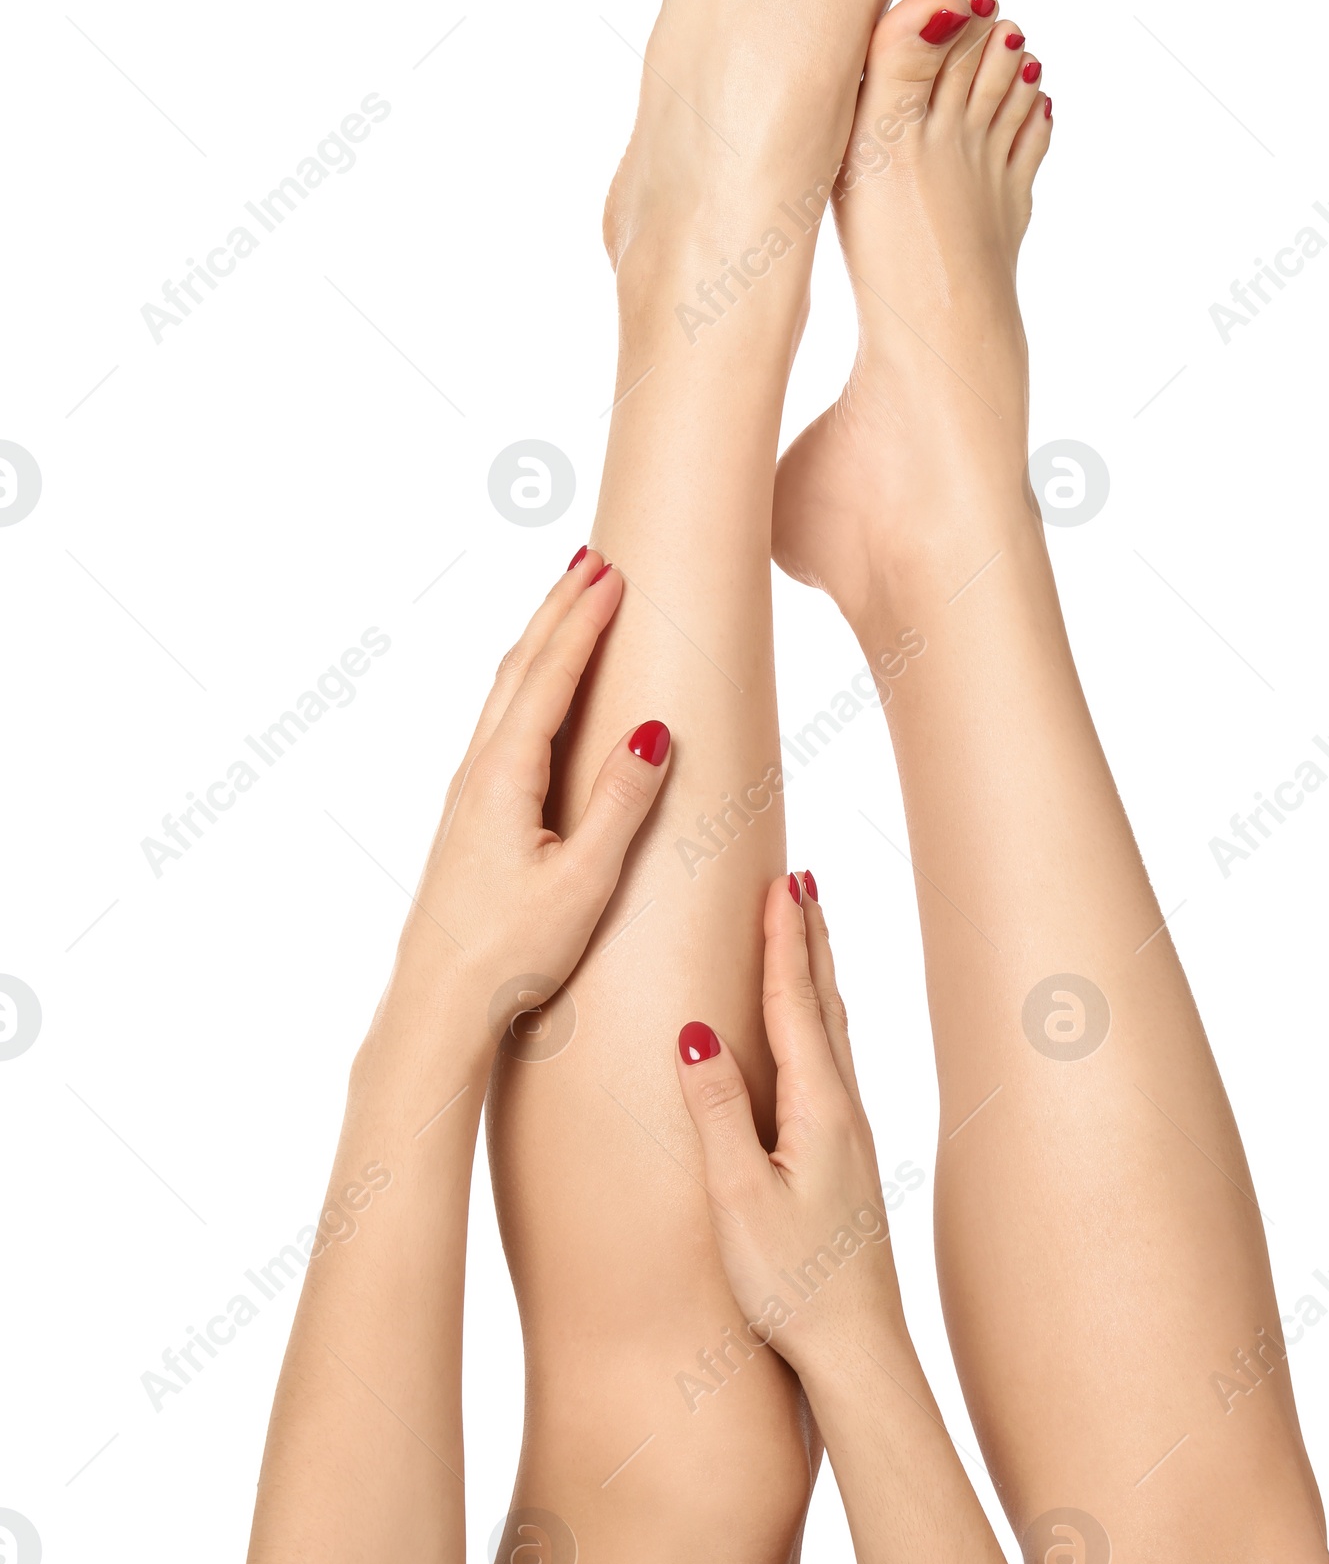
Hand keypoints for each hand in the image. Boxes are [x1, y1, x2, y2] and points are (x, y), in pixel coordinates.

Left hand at [387, 550, 669, 1031]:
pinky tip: (536, 693)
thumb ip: (621, 803)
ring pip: (505, 693)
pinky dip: (527, 684)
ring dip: (540, 641)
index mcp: (505, 775)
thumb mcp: (583, 881)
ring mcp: (469, 793)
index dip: (583, 620)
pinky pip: (501, 724)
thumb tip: (654, 731)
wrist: (439, 1003)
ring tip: (568, 603)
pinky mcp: (471, 817)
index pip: (550, 676)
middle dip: (558, 610)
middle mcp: (478, 771)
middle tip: (593, 560)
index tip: (614, 572)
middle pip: (521, 668)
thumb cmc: (512, 952)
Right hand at [674, 874, 907, 1383]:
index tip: (781, 880)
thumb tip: (695, 1031)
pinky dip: (822, 1022)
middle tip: (799, 878)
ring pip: (834, 1033)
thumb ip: (717, 1111)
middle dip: (808, 937)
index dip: (784, 939)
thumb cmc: (793, 1284)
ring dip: (819, 974)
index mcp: (817, 1110)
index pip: (794, 1004)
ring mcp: (851, 1136)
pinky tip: (818, 1035)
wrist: (857, 1350)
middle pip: (824, 1003)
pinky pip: (833, 1065)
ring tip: (809, 931)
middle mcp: (843, 1112)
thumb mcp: (739, 1197)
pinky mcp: (846, 1162)